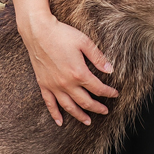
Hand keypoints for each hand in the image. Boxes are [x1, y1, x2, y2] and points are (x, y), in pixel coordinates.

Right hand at [18, 10, 117, 127]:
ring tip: (87, 121)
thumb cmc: (62, 34)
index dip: (108, 93)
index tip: (115, 94)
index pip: (98, 88)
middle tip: (105, 111)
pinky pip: (49, 103)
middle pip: (85, 101)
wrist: (38, 32)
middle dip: (97, 108)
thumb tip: (110, 69)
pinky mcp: (43, 84)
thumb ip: (98, 57)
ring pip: (69, 106)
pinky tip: (60, 122)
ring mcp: (54, 86)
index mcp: (79, 73)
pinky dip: (55, 114)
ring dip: (79, 115)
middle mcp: (66, 83)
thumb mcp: (84, 42)